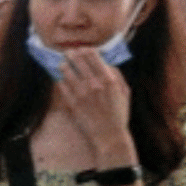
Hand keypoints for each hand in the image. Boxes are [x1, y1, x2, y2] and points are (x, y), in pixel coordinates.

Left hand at [54, 48, 134, 163]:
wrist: (109, 136)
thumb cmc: (119, 114)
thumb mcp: (125, 92)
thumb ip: (117, 75)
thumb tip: (106, 63)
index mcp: (109, 79)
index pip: (93, 56)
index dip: (85, 50)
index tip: (82, 50)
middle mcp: (94, 84)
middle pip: (77, 60)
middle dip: (71, 54)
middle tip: (68, 53)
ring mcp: (81, 93)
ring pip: (66, 71)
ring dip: (63, 65)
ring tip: (62, 64)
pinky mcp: (72, 103)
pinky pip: (62, 86)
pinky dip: (61, 80)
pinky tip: (61, 79)